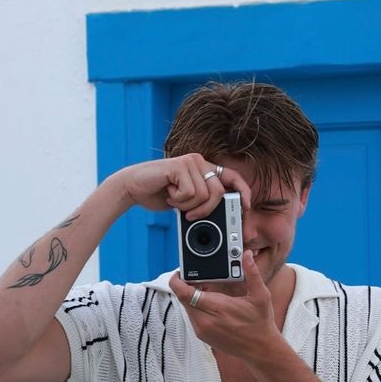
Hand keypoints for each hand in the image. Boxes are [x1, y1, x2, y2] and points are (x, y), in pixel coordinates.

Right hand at [112, 154, 251, 221]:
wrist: (132, 187)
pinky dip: (178, 201)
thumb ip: (203, 202)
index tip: (247, 207)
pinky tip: (168, 193)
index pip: (232, 177)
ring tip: (174, 200)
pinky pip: (190, 193)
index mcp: (204, 168)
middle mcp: (200, 161)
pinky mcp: (179, 165)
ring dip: (188, 206)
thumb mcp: (186, 201)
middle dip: (207, 211)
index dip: (243, 191)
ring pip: (204, 195)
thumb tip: (223, 220)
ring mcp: (190, 162)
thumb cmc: (158, 194)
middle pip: (219, 192)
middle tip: (190, 216)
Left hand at [167, 249, 279, 365]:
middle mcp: (205, 321)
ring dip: (191, 297)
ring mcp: (202, 330)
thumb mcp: (260, 296)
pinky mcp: (202, 336)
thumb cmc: (260, 323)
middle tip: (198, 278)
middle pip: (183, 298)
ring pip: (186, 308)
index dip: (177, 281)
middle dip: (187, 286)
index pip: (185, 293)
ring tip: (206, 290)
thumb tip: (247, 255)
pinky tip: (209, 304)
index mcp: (217, 308)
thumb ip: (252, 274)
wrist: (260, 349)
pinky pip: (192, 317)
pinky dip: (196, 308)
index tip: (181, 272)